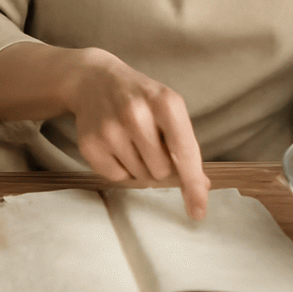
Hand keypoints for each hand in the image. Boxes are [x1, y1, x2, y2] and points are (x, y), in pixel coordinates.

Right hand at [66, 49, 210, 220]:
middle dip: (160, 165)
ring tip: (131, 139)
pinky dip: (120, 168)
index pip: (185, 152)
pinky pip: (116, 178)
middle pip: (162, 171)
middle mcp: (137, 113)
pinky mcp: (90, 144)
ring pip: (140, 177)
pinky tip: (115, 145)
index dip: (193, 184)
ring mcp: (111, 128)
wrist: (94, 80)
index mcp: (165, 102)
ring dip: (140, 167)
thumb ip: (185, 144)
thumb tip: (202, 186)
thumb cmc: (140, 98)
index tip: (198, 211)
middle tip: (149, 141)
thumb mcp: (168, 107)